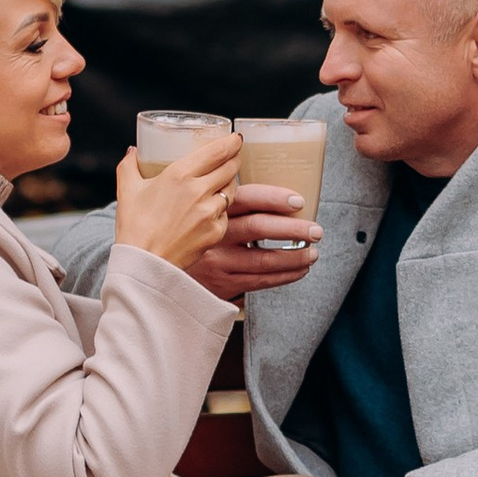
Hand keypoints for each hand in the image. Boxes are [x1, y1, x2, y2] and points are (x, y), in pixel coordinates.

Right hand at [114, 135, 239, 274]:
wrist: (142, 264)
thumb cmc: (134, 226)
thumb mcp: (127, 189)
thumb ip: (129, 165)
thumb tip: (133, 151)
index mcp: (180, 175)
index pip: (217, 151)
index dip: (231, 142)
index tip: (235, 138)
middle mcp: (199, 191)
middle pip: (230, 168)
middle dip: (235, 158)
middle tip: (234, 154)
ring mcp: (210, 213)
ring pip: (232, 190)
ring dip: (230, 182)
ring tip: (225, 179)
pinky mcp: (216, 232)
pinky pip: (226, 215)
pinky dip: (222, 209)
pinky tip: (214, 208)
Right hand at [187, 184, 324, 303]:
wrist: (161, 270)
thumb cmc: (187, 234)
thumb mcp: (196, 210)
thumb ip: (224, 198)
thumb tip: (270, 192)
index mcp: (210, 210)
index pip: (246, 198)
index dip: (273, 198)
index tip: (297, 201)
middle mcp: (214, 236)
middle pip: (258, 228)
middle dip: (292, 229)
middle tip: (316, 230)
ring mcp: (218, 262)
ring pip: (264, 259)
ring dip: (294, 256)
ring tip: (314, 252)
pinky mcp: (223, 284)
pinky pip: (260, 281)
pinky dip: (285, 275)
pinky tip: (301, 269)